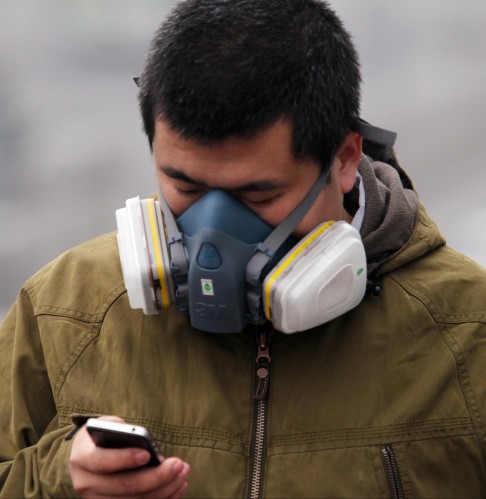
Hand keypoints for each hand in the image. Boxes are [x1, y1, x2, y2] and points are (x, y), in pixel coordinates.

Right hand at [69, 416, 189, 498]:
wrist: (89, 454)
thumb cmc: (105, 436)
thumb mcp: (110, 426)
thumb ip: (124, 434)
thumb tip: (148, 447)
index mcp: (82, 458)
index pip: (101, 461)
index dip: (124, 459)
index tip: (148, 455)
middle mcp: (85, 483)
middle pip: (123, 487)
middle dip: (155, 477)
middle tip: (179, 464)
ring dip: (164, 490)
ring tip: (183, 474)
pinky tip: (178, 487)